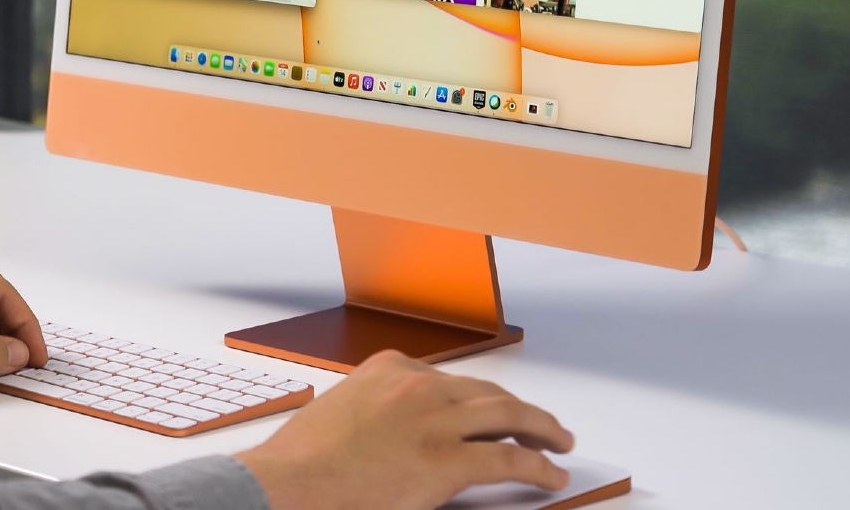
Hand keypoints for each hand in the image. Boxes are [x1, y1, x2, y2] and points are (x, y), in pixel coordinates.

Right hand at [235, 351, 573, 509]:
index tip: (491, 408)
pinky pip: (508, 460)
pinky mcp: (445, 462)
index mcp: (390, 369)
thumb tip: (397, 431)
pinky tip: (551, 474)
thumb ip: (377, 410)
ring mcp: (435, 421)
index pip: (451, 380)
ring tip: (559, 441)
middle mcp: (419, 386)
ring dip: (542, 428)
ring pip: (509, 417)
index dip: (479, 398)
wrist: (290, 481)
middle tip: (541, 423)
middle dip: (520, 408)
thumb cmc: (304, 458)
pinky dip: (538, 466)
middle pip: (487, 393)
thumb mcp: (343, 410)